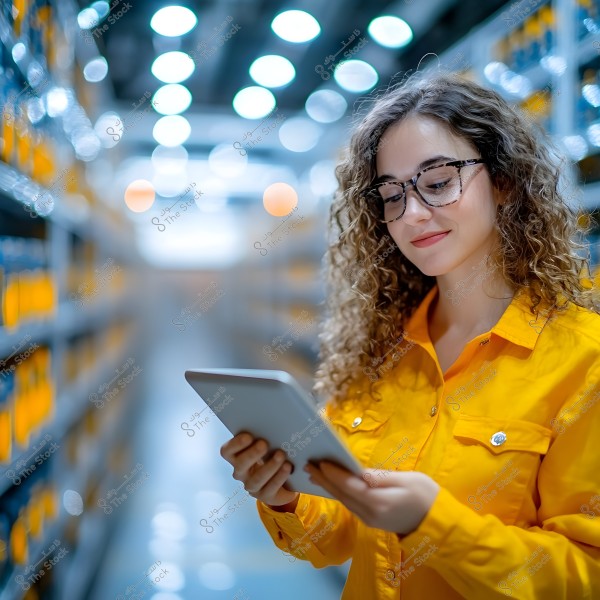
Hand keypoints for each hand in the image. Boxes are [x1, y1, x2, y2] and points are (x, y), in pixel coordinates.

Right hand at [220, 433, 298, 509]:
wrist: (285, 478)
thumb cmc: (271, 454)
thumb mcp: (267, 444)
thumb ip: (264, 435)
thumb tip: (272, 419)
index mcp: (237, 457)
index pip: (227, 451)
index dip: (235, 444)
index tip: (249, 436)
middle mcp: (241, 472)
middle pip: (240, 465)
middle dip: (252, 454)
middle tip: (264, 444)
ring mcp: (252, 486)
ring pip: (256, 479)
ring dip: (269, 466)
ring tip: (281, 455)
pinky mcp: (265, 496)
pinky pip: (270, 488)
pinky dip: (279, 477)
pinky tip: (287, 467)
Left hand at [305, 462, 439, 535]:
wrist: (435, 522)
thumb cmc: (424, 495)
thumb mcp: (405, 480)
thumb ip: (380, 477)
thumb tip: (357, 472)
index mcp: (378, 502)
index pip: (349, 486)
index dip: (334, 474)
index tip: (321, 462)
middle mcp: (369, 514)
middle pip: (342, 494)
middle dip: (324, 479)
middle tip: (308, 465)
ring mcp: (369, 519)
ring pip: (344, 501)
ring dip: (329, 486)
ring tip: (315, 473)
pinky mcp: (371, 520)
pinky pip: (350, 505)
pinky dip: (339, 493)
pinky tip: (332, 485)